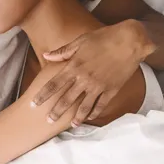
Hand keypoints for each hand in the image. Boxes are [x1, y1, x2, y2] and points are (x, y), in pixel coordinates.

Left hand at [32, 20, 153, 125]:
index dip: (43, 95)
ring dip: (76, 117)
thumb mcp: (80, 41)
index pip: (54, 84)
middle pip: (66, 99)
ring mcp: (99, 86)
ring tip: (70, 126)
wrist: (130, 40)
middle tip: (48, 120)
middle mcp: (84, 79)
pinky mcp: (112, 89)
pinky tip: (90, 118)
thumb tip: (46, 55)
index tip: (33, 104)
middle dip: (56, 111)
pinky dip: (95, 113)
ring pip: (84, 106)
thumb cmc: (104, 37)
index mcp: (74, 66)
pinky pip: (102, 105)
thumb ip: (63, 51)